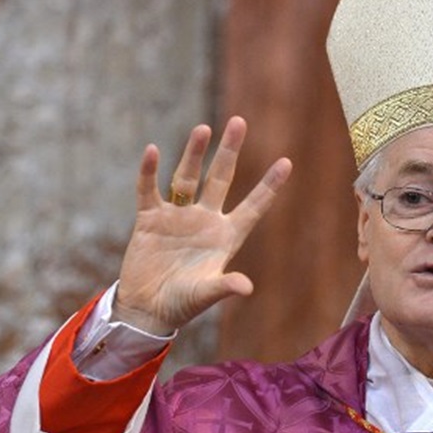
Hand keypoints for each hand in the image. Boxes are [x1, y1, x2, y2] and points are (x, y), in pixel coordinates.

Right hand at [113, 116, 291, 334]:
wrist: (146, 310)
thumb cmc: (181, 305)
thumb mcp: (205, 294)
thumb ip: (224, 286)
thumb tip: (246, 286)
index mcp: (225, 238)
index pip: (252, 206)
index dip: (269, 186)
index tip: (286, 162)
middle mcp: (204, 221)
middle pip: (220, 178)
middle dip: (229, 151)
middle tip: (239, 121)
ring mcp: (176, 217)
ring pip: (187, 177)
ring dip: (193, 153)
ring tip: (203, 128)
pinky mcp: (150, 219)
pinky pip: (149, 190)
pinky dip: (150, 172)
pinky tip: (152, 151)